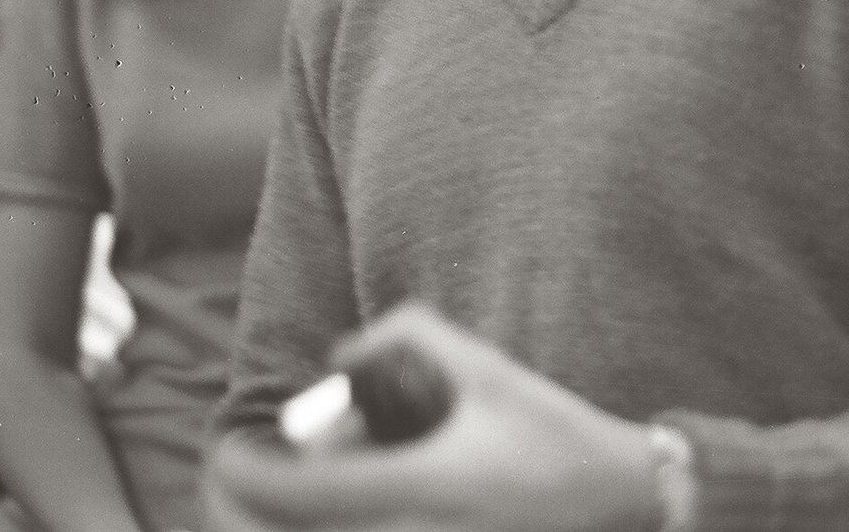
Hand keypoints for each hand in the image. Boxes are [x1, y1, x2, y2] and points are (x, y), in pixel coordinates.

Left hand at [201, 304, 660, 531]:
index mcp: (411, 491)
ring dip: (312, 517)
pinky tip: (368, 497)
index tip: (228, 452)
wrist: (620, 499)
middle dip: (268, 503)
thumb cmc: (553, 434)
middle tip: (266, 472)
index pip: (291, 498)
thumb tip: (343, 353)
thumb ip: (408, 337)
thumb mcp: (484, 367)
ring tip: (335, 476)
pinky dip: (344, 524)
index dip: (241, 474)